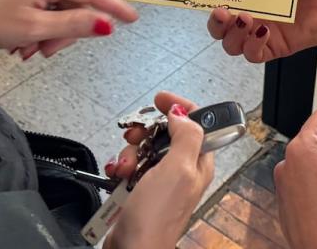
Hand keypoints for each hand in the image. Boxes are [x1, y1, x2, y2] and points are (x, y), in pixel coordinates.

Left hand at [0, 0, 137, 58]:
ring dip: (48, 36)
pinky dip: (37, 32)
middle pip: (74, 7)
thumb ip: (73, 25)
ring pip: (58, 13)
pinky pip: (42, 13)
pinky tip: (22, 44)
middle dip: (65, 33)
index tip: (132, 17)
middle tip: (47, 50)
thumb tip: (104, 24)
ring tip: (28, 50)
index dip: (113, 8)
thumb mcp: (35, 28)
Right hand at [104, 92, 213, 248]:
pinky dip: (121, 166)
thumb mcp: (178, 169)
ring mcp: (161, 180)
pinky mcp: (142, 189)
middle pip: (164, 133)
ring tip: (125, 168)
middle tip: (134, 138)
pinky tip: (117, 175)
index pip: (196, 122)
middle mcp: (182, 169)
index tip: (159, 99)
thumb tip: (182, 113)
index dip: (179, 107)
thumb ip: (186, 136)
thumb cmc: (157, 216)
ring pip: (145, 148)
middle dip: (146, 133)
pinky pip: (131, 165)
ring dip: (130, 153)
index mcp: (198, 162)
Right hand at [207, 0, 316, 61]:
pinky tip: (263, 31)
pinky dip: (252, 45)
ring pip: (231, 44)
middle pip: (218, 26)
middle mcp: (250, 13)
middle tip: (221, 10)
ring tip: (245, 18)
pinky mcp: (275, 46)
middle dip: (214, 22)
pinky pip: (253, 54)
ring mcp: (261, 32)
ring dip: (232, 34)